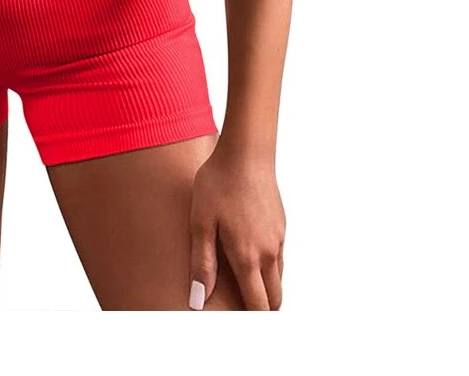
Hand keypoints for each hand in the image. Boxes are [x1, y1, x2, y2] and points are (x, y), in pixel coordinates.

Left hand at [188, 145, 284, 309]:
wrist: (245, 152)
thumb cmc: (217, 183)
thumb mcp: (201, 222)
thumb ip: (202, 263)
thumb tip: (197, 301)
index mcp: (248, 256)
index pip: (258, 306)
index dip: (250, 322)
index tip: (237, 326)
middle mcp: (269, 252)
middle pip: (274, 299)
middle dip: (261, 311)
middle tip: (241, 315)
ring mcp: (278, 238)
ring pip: (278, 279)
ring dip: (265, 289)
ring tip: (242, 290)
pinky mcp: (281, 225)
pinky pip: (278, 258)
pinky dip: (267, 269)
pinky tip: (248, 258)